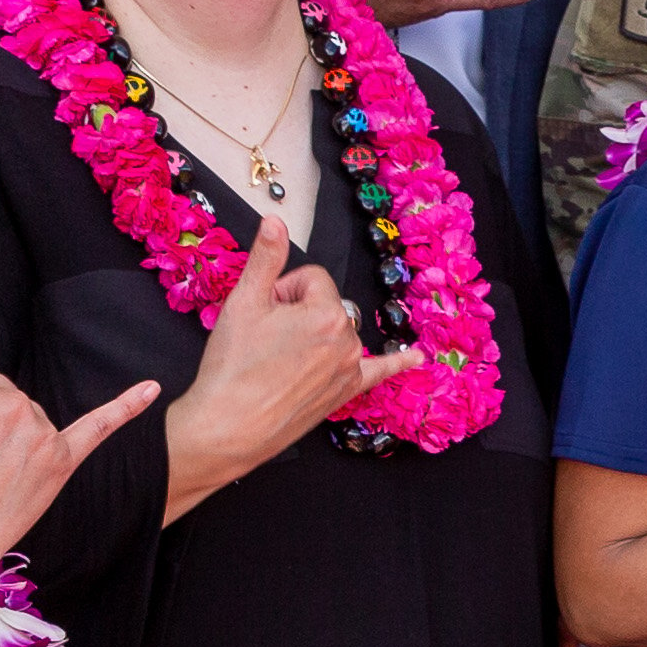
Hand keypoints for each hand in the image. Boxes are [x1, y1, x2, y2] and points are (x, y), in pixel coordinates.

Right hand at [167, 219, 416, 514]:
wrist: (228, 426)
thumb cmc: (233, 367)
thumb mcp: (244, 302)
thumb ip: (266, 257)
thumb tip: (275, 220)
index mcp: (327, 312)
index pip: (311, 277)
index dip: (283, 289)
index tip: (263, 311)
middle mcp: (348, 339)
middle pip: (324, 303)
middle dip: (296, 312)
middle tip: (265, 338)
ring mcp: (351, 367)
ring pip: (336, 330)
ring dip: (314, 334)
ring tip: (279, 359)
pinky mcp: (347, 391)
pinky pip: (379, 370)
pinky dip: (397, 363)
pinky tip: (418, 358)